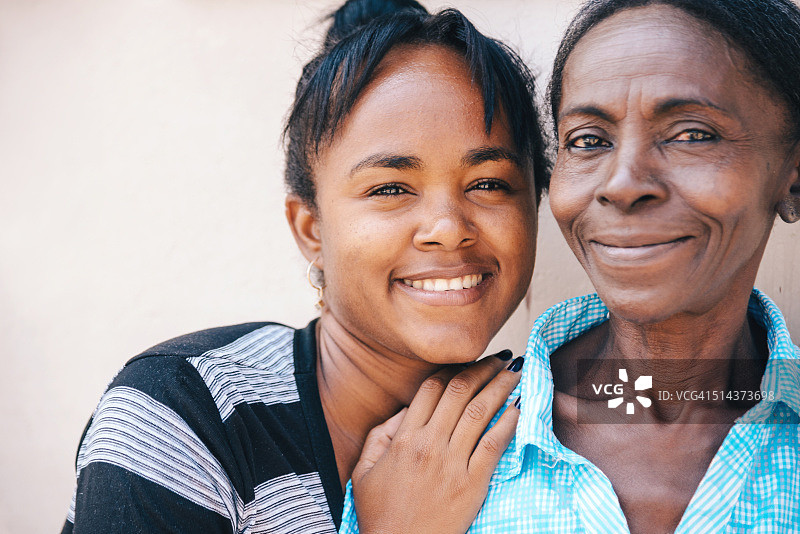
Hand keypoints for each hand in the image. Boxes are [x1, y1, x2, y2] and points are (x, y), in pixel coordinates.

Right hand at [351, 350, 523, 533]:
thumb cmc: (380, 514)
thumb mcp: (364, 471)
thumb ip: (380, 435)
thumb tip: (404, 411)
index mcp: (403, 439)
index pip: (431, 389)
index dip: (452, 368)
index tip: (467, 361)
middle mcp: (429, 444)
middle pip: (459, 392)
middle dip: (482, 369)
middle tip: (499, 358)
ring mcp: (452, 464)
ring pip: (479, 412)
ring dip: (500, 387)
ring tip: (515, 372)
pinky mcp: (472, 484)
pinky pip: (493, 445)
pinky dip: (508, 422)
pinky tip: (519, 407)